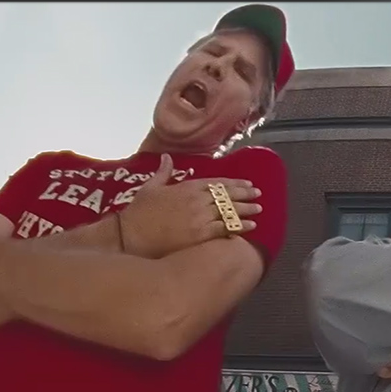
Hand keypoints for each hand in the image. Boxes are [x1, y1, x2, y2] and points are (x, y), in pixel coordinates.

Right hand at [119, 155, 261, 257]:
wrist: (131, 234)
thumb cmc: (139, 212)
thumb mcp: (150, 187)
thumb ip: (163, 172)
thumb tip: (166, 157)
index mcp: (187, 187)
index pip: (216, 183)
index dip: (233, 184)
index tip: (246, 184)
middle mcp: (196, 200)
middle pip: (227, 196)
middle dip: (244, 195)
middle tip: (258, 195)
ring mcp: (199, 217)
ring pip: (229, 211)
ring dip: (246, 210)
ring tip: (259, 210)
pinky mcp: (200, 234)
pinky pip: (225, 229)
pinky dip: (239, 227)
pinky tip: (251, 227)